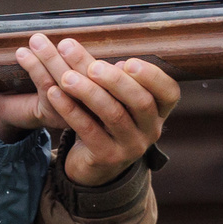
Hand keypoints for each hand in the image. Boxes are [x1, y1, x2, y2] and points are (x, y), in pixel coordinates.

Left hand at [13, 34, 181, 185]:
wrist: (94, 163)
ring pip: (114, 116)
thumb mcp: (116, 98)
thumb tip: (103, 60)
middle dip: (115, 81)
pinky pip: (89, 131)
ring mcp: (131, 147)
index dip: (152, 76)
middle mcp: (150, 130)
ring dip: (89, 93)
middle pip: (141, 102)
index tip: (128, 61)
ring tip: (66, 77)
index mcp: (158, 111)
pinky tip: (54, 93)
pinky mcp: (107, 157)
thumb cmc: (106, 120)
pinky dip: (71, 110)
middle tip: (92, 66)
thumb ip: (113, 78)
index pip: (168, 92)